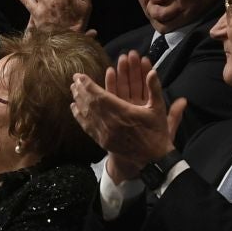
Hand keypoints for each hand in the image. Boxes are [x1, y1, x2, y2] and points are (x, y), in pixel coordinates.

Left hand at [70, 53, 185, 181]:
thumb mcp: (159, 109)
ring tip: (72, 89)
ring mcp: (105, 134)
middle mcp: (111, 123)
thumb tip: (153, 72)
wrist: (152, 158)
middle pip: (90, 104)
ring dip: (78, 100)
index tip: (80, 76)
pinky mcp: (102, 141)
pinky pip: (87, 127)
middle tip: (73, 79)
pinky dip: (79, 116)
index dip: (89, 85)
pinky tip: (74, 108)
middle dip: (81, 90)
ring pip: (87, 114)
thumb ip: (154, 89)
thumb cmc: (156, 132)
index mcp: (123, 112)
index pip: (100, 96)